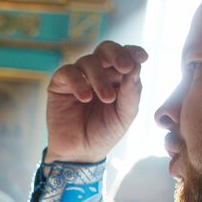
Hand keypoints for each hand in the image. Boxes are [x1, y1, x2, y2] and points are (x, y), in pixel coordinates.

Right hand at [45, 41, 147, 162]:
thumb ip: (131, 92)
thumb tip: (137, 66)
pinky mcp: (59, 83)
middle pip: (106, 49)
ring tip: (106, 98)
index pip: (125, 55)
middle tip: (125, 67)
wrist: (81, 152)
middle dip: (116, 54)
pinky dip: (78, 82)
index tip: (142, 57)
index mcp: (117, 76)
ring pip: (89, 61)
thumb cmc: (105, 132)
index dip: (133, 52)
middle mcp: (98, 72)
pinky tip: (85, 98)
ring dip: (100, 78)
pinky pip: (67, 72)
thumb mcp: (125, 114)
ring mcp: (78, 76)